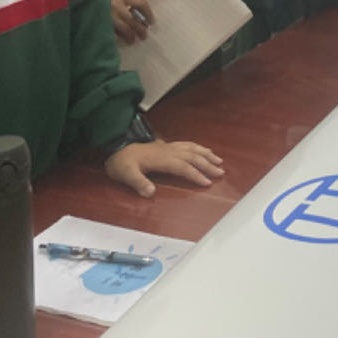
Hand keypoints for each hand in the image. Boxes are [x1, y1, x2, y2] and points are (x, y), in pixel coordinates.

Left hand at [105, 138, 225, 196]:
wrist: (116, 147)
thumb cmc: (122, 163)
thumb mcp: (126, 174)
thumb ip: (138, 182)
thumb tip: (150, 192)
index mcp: (161, 159)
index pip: (182, 166)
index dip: (195, 174)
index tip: (207, 182)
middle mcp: (168, 151)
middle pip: (192, 157)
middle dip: (207, 164)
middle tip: (220, 173)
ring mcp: (169, 147)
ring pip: (192, 149)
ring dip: (206, 154)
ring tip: (219, 161)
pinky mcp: (167, 146)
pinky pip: (187, 145)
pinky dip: (199, 148)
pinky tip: (204, 151)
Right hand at [109, 0, 152, 43]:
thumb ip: (128, 2)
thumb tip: (141, 18)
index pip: (141, 3)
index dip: (148, 14)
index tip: (151, 22)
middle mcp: (115, 5)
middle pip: (133, 20)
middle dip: (140, 30)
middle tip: (144, 35)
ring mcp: (107, 15)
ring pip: (124, 29)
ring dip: (130, 36)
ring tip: (133, 41)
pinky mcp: (100, 24)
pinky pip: (112, 34)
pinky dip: (118, 38)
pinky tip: (120, 41)